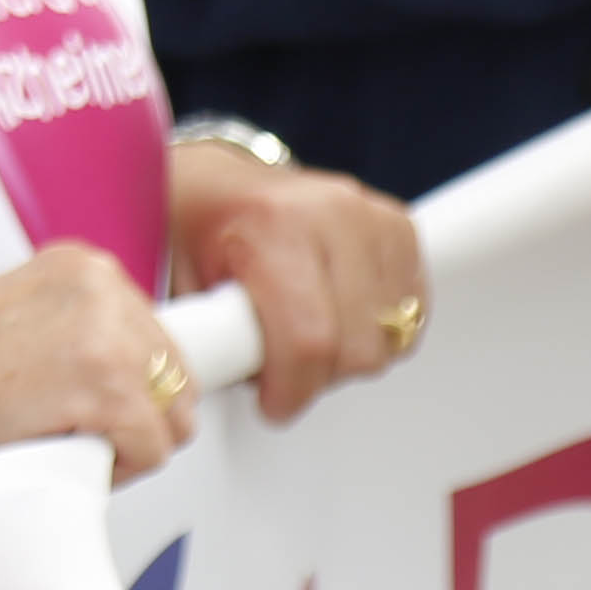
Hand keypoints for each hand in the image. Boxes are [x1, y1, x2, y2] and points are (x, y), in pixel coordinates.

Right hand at [0, 243, 195, 478]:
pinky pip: (150, 451)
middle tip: (82, 434)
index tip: (105, 402)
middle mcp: (104, 291)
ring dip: (126, 444)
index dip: (133, 383)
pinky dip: (114, 471)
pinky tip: (63, 457)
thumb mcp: (17, 319)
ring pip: (169, 416)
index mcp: (82, 269)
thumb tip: (96, 375)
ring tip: (66, 445)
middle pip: (174, 374)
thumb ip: (67, 331)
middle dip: (138, 416)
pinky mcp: (111, 392)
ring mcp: (112, 340)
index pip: (153, 335)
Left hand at [167, 144, 424, 425]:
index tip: (272, 404)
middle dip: (315, 377)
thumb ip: (205, 336)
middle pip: (357, 347)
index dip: (292, 390)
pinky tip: (336, 316)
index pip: (310, 339)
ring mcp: (372, 216)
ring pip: (390, 336)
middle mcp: (332, 212)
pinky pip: (412, 314)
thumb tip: (218, 387)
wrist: (220, 184)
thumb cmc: (195, 228)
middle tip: (279, 365)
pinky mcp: (400, 227)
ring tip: (303, 332)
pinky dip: (378, 330)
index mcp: (272, 223)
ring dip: (348, 354)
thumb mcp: (179, 279)